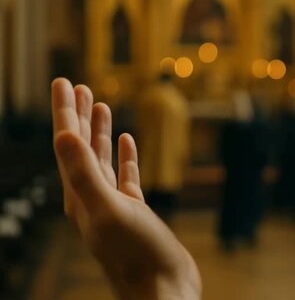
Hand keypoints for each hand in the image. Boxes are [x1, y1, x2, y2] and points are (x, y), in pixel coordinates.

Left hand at [51, 78, 200, 299]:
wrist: (162, 288)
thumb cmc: (136, 254)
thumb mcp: (108, 210)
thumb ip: (84, 174)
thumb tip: (64, 134)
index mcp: (79, 195)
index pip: (67, 144)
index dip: (64, 112)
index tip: (64, 82)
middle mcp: (91, 197)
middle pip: (80, 148)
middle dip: (77, 116)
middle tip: (79, 86)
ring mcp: (113, 204)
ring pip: (100, 159)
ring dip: (98, 132)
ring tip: (101, 106)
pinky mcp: (134, 212)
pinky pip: (125, 176)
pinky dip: (123, 156)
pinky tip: (125, 142)